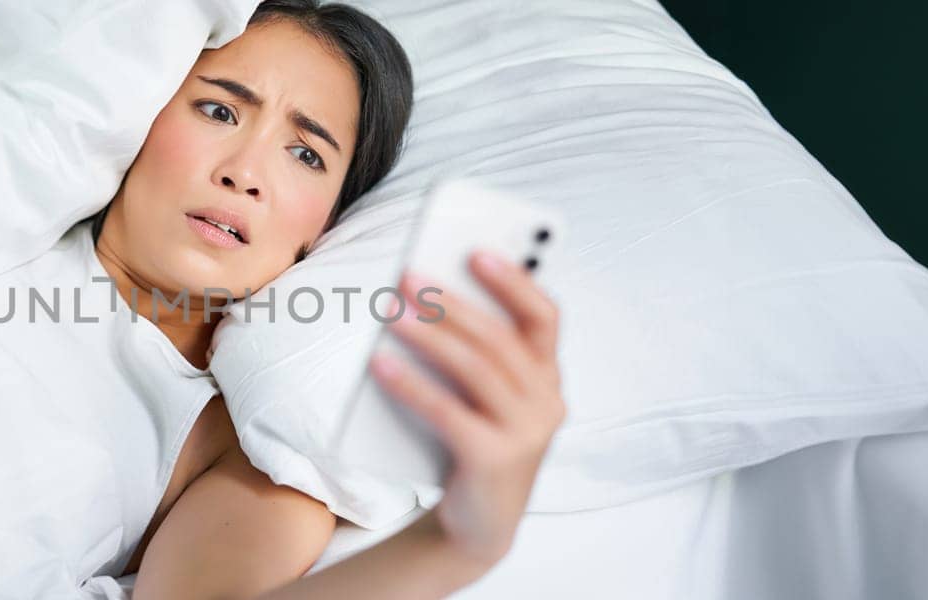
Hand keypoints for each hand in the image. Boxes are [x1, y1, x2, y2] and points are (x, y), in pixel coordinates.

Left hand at [370, 250, 564, 566]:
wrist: (478, 526)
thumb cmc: (475, 445)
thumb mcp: (485, 399)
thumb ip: (475, 356)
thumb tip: (422, 300)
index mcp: (548, 378)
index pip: (545, 317)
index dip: (515, 281)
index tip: (477, 251)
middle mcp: (547, 402)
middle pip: (501, 338)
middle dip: (452, 303)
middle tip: (408, 277)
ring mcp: (525, 434)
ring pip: (476, 369)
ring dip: (429, 335)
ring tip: (389, 313)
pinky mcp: (494, 460)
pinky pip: (447, 412)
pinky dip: (411, 384)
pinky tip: (379, 365)